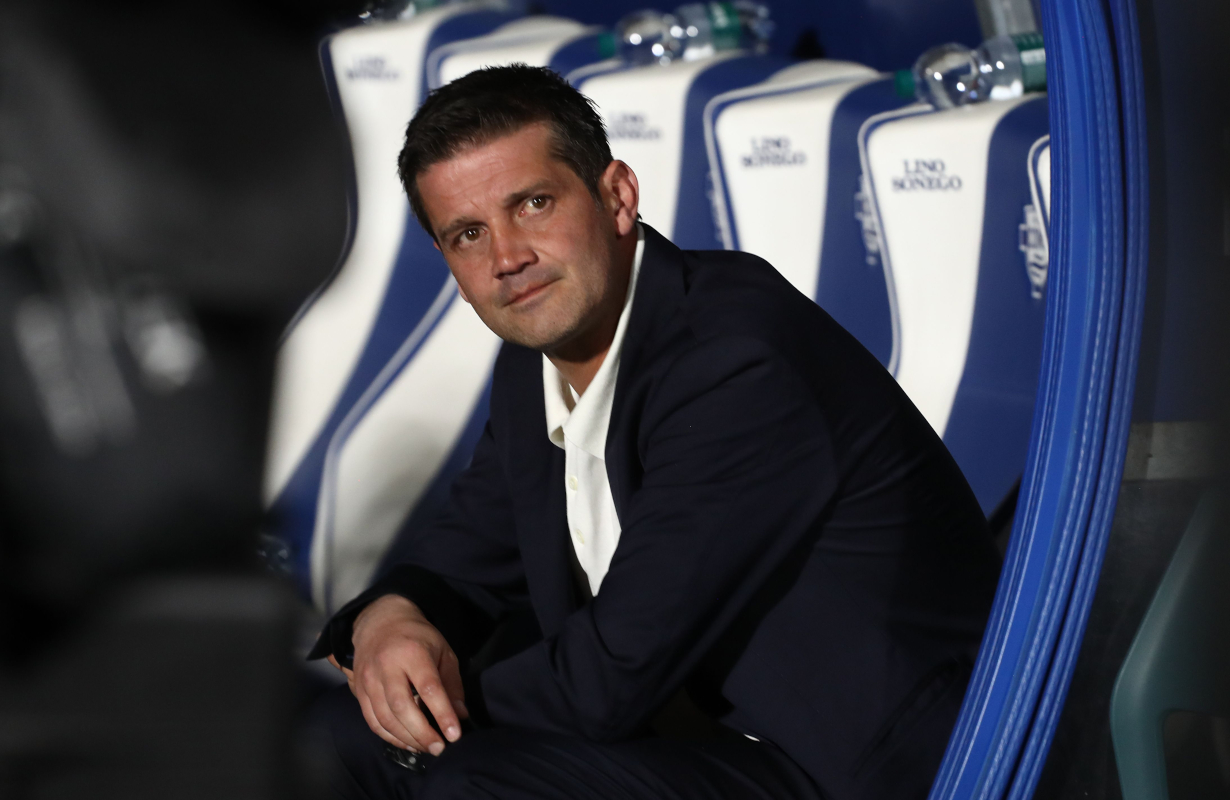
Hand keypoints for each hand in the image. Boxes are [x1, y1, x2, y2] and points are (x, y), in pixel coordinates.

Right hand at [329, 594, 467, 753]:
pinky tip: (406, 742)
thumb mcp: (443, 652)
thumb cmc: (418, 637)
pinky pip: (372, 720)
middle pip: (402, 706)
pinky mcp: (358, 690)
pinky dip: (389, 736)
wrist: (380, 622)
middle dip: (422, 732)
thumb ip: (452, 683)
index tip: (455, 734)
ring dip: (406, 738)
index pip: (428, 688)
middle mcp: (387, 666)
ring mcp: (369, 679)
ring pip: (385, 717)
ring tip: (426, 748)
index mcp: (412, 652)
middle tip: (440, 748)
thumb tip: (460, 715)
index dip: (442, 714)